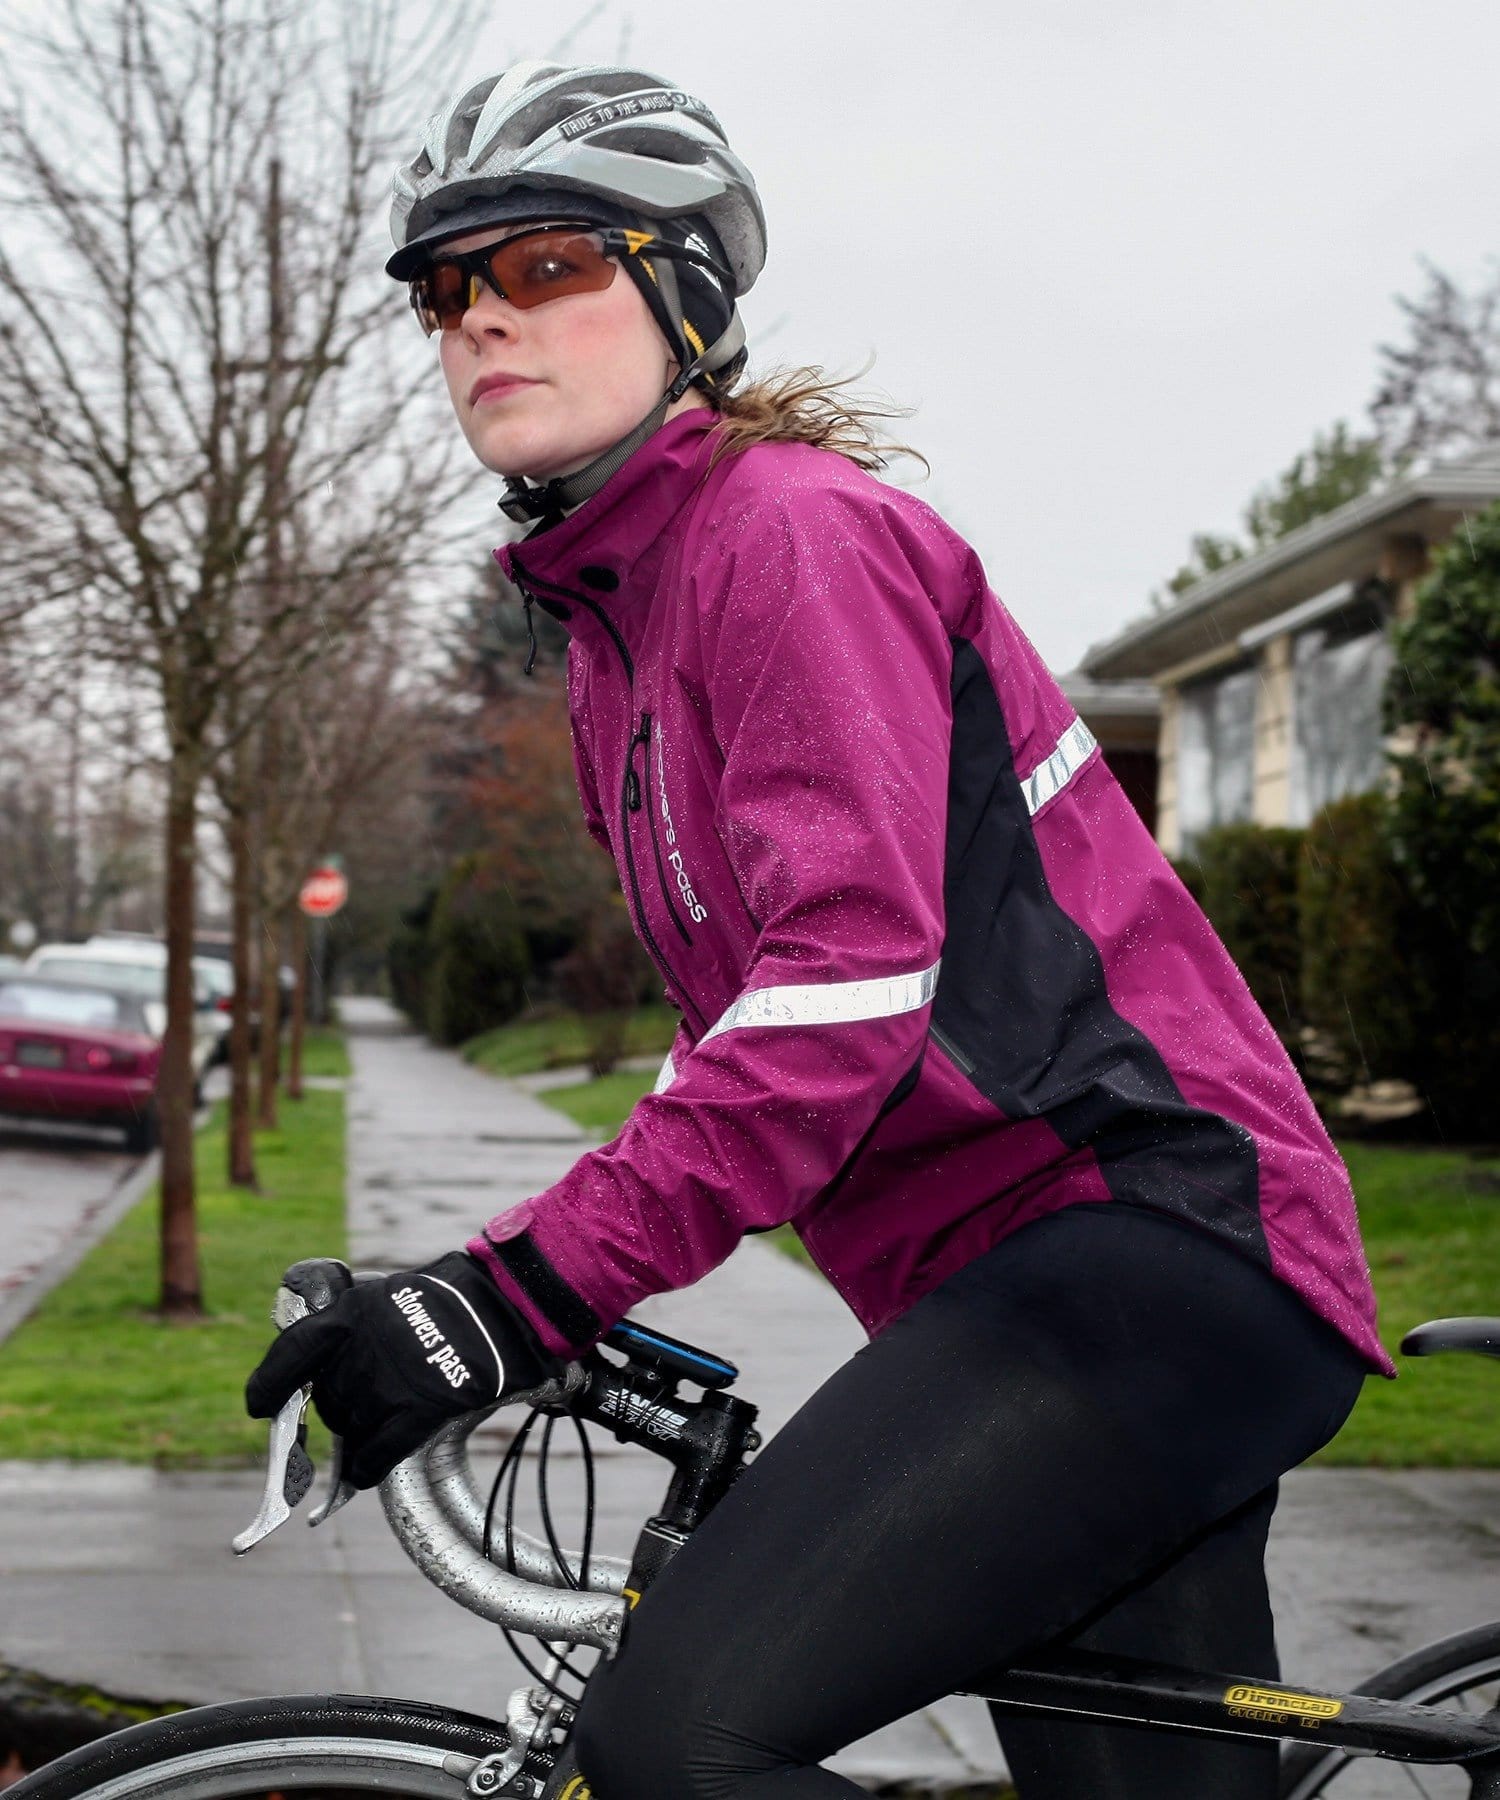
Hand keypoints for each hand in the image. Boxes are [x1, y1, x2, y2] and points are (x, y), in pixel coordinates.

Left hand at [245, 1252, 561, 1487]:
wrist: (505, 1307)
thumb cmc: (452, 1298)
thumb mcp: (389, 1295)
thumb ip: (353, 1327)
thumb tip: (320, 1368)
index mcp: (350, 1313)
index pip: (291, 1354)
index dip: (270, 1384)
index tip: (260, 1404)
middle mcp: (359, 1350)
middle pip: (326, 1399)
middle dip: (339, 1404)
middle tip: (369, 1394)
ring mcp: (387, 1383)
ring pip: (350, 1428)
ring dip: (360, 1430)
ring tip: (390, 1413)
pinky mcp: (417, 1410)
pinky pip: (375, 1455)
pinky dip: (366, 1468)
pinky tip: (366, 1470)